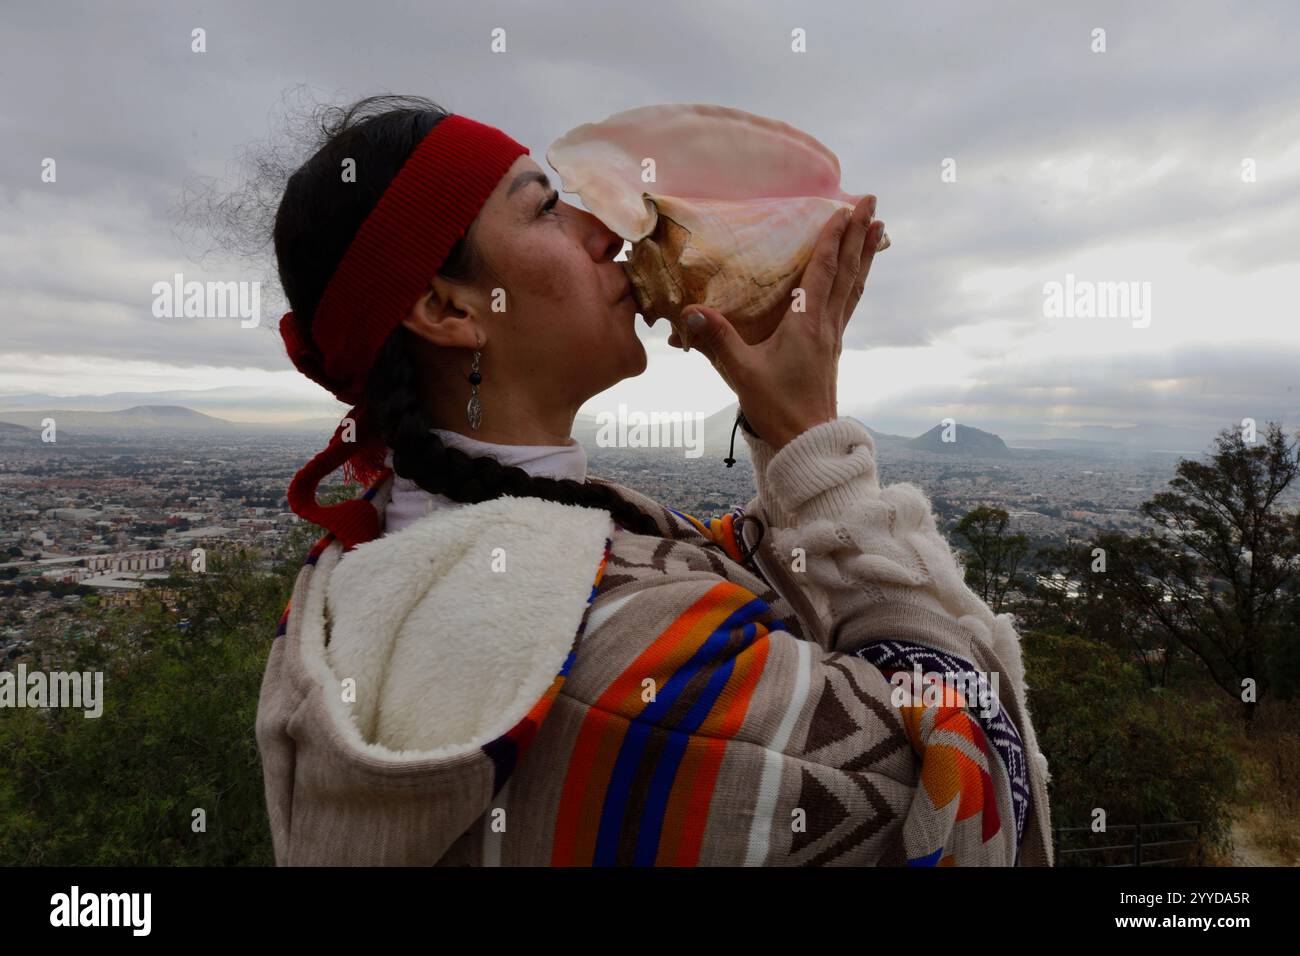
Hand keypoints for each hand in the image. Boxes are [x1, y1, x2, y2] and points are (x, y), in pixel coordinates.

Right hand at [668, 195, 884, 450]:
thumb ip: (717, 342)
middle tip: (872, 202)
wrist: (807, 443)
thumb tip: (690, 312)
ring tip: (876, 230)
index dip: (833, 238)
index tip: (845, 207)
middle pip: (848, 271)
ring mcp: (832, 337)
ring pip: (853, 286)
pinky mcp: (831, 349)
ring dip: (864, 255)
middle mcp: (826, 325)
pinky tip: (853, 278)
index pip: (823, 271)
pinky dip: (853, 282)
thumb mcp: (742, 374)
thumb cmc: (777, 408)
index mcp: (807, 324)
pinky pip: (848, 304)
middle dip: (859, 235)